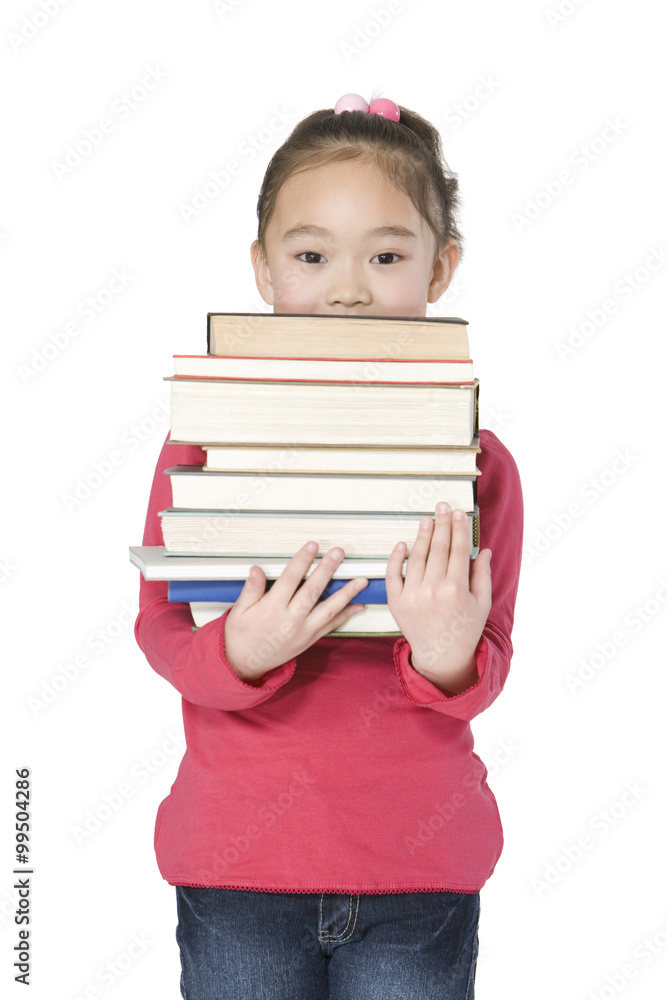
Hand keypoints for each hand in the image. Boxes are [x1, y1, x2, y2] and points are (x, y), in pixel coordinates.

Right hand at [224, 542, 368, 682]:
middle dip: (327, 570)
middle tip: (339, 553)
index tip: (312, 546)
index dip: (302, 561)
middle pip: (313, 590)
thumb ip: (251, 589)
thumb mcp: (239, 611)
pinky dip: (346, 615)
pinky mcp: (310, 639)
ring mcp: (303, 631)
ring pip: (328, 609)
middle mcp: (290, 620)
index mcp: (272, 609)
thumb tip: (257, 570)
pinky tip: (358, 605)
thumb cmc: (241, 635)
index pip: (290, 579)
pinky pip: (331, 626)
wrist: (245, 664)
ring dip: (346, 593)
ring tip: (361, 580)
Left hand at [385, 502, 491, 694]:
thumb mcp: (482, 604)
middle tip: (442, 507)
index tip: (458, 514)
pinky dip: (396, 558)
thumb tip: (485, 550)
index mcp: (457, 590)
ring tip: (426, 520)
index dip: (459, 529)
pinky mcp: (397, 602)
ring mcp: (413, 596)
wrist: (441, 655)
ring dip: (422, 536)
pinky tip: (402, 543)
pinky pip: (394, 574)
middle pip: (438, 549)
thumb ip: (483, 576)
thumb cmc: (465, 629)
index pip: (459, 551)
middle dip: (441, 525)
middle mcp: (434, 591)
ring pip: (417, 557)